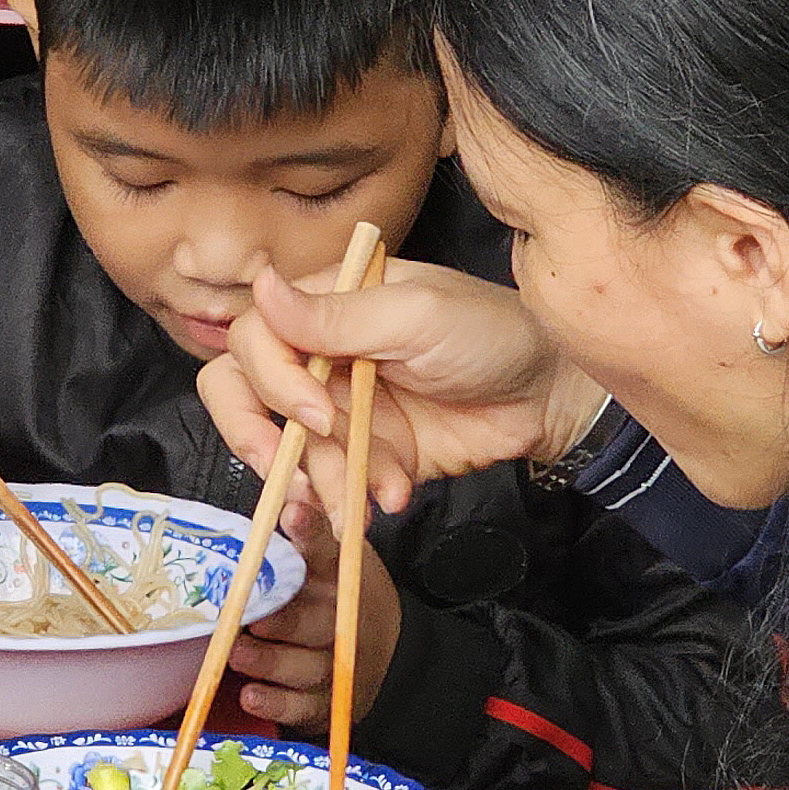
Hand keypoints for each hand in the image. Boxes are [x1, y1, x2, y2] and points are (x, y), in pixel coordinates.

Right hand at [198, 260, 601, 516]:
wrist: (547, 395)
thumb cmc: (490, 333)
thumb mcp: (417, 315)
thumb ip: (338, 315)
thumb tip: (260, 285)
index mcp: (326, 306)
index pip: (254, 338)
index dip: (271, 380)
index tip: (317, 411)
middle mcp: (320, 356)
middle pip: (241, 393)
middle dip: (257, 438)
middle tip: (293, 470)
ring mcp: (341, 409)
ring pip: (291, 454)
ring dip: (324, 483)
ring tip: (366, 503)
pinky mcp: (366, 455)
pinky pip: (332, 484)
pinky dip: (352, 501)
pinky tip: (387, 504)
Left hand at [228, 499, 400, 730]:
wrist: (385, 655)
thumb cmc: (341, 595)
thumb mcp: (333, 555)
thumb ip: (308, 526)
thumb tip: (287, 479)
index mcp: (342, 575)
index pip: (330, 549)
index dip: (311, 533)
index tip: (293, 515)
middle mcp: (342, 619)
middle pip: (319, 620)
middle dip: (286, 619)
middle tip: (252, 615)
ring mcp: (335, 664)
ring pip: (306, 665)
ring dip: (271, 661)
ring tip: (238, 653)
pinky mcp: (325, 702)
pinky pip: (302, 707)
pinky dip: (276, 703)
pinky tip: (251, 695)